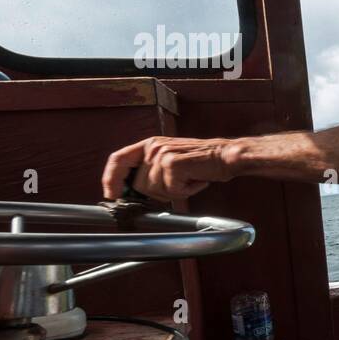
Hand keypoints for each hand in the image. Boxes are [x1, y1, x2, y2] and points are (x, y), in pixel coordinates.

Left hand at [102, 136, 237, 201]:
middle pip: (138, 184)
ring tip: (189, 181)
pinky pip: (171, 191)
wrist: (227, 155)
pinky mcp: (174, 164)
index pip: (118, 159)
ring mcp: (162, 154)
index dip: (111, 179)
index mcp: (150, 144)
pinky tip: (195, 181)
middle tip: (178, 186)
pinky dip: (185, 192)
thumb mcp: (171, 160)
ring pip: (154, 190)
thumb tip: (131, 192)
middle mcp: (153, 147)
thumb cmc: (203, 162)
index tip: (112, 195)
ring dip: (173, 193)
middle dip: (157, 193)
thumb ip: (150, 171)